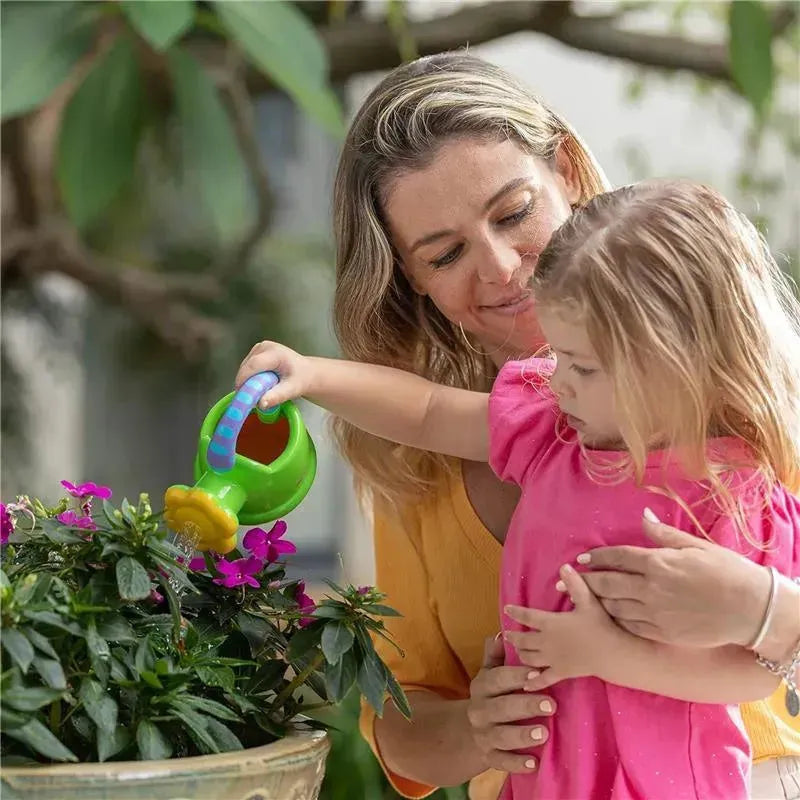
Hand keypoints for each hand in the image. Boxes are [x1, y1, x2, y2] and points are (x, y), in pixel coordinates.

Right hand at [234, 340, 314, 408]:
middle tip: (248, 399)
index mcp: (275, 353)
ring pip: (244, 367)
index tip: (241, 396)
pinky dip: (249, 378)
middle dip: (244, 383)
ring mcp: (259, 348)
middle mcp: (265, 347)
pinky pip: (247, 367)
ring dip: (246, 381)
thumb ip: (277, 396)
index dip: (244, 380)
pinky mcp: (256, 352)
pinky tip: (258, 385)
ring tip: (256, 392)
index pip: (253, 365)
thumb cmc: (302, 379)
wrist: (307, 373)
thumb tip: (260, 403)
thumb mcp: (292, 390)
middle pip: (246, 366)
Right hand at [466, 634, 556, 772]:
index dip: (517, 676)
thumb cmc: (491, 695)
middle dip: (525, 705)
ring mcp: (483, 735)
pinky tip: (534, 763)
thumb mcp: (490, 673)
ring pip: (501, 736)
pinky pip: (502, 762)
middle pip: (501, 708)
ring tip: (544, 733)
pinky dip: (517, 763)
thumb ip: (496, 655)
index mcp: (481, 686)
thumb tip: (502, 634)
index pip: (498, 679)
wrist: (470, 729)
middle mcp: (479, 710)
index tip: (538, 673)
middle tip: (551, 704)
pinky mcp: (490, 757)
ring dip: (522, 735)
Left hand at [504, 564, 617, 691]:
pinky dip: (533, 681)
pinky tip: (526, 684)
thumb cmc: (599, 625)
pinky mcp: (561, 672)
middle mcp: (547, 641)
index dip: (516, 612)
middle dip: (514, 637)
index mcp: (551, 623)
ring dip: (521, 654)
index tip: (506, 609)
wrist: (611, 653)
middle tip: (506, 635)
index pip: (528, 616)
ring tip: (517, 651)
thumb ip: (575, 583)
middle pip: (524, 640)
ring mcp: (553, 659)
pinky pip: (544, 678)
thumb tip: (564, 566)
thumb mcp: (588, 601)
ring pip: (530, 658)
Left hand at [578, 509, 770, 647]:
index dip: (596, 558)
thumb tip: (643, 516)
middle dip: (583, 582)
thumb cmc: (727, 572)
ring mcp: (656, 612)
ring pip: (615, 606)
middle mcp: (652, 587)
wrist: (751, 610)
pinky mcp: (663, 632)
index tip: (579, 560)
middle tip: (561, 584)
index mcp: (659, 562)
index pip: (618, 557)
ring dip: (595, 602)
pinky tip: (606, 617)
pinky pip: (631, 626)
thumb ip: (664, 534)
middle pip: (609, 583)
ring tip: (578, 600)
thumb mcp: (696, 546)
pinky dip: (615, 620)